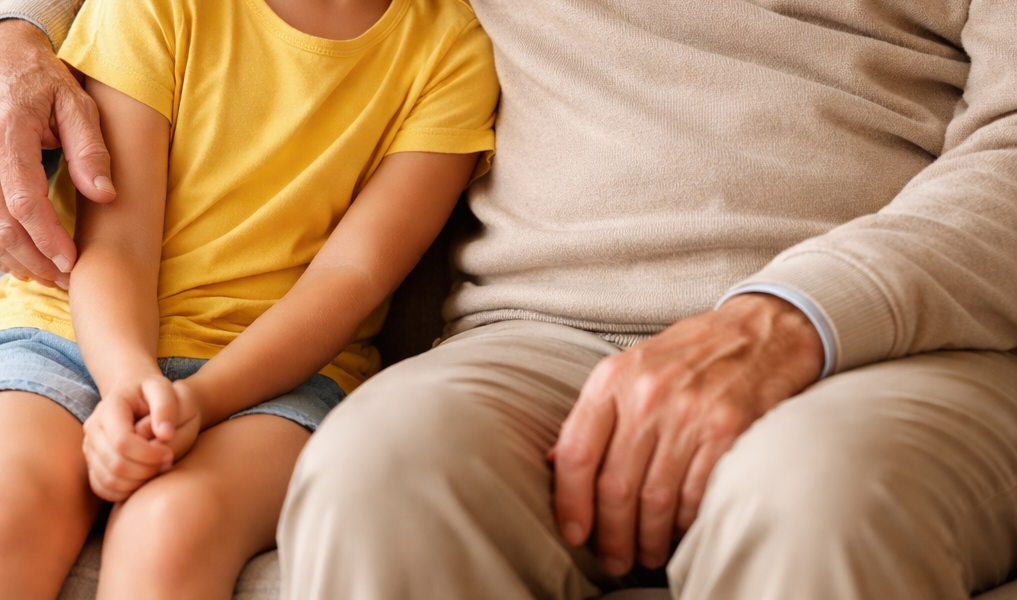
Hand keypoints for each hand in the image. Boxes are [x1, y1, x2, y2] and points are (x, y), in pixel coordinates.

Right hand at [0, 19, 114, 286]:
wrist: (5, 60)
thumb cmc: (45, 83)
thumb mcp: (77, 104)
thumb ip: (90, 149)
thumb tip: (105, 194)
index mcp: (9, 134)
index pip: (23, 197)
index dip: (46, 235)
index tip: (70, 260)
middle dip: (32, 257)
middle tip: (64, 279)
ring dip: (14, 257)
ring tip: (47, 275)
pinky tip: (21, 259)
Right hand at [82, 372, 197, 500]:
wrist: (136, 396)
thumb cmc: (154, 393)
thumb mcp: (164, 389)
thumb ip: (166, 406)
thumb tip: (165, 434)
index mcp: (110, 406)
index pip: (122, 442)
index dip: (148, 453)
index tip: (169, 453)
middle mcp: (93, 427)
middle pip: (114, 463)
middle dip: (146, 469)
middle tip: (168, 463)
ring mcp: (89, 446)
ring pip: (107, 479)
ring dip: (137, 482)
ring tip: (159, 469)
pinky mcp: (92, 462)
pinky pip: (101, 487)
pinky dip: (124, 491)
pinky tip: (145, 480)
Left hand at [551, 293, 822, 574]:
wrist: (761, 330)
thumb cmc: (690, 354)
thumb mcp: (631, 367)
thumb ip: (596, 413)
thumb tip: (555, 462)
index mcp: (613, 378)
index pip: (577, 453)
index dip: (571, 502)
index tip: (575, 533)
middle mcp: (647, 395)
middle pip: (615, 486)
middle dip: (611, 534)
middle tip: (614, 558)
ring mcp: (690, 412)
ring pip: (655, 499)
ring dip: (648, 538)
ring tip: (646, 553)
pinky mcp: (729, 430)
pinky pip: (697, 495)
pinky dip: (686, 524)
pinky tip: (681, 533)